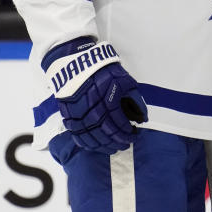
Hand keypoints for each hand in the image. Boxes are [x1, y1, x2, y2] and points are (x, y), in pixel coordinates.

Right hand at [41, 37, 146, 153]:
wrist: (76, 63)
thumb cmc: (104, 71)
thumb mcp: (125, 80)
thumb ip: (135, 100)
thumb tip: (142, 118)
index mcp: (108, 101)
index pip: (120, 124)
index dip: (128, 133)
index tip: (134, 135)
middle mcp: (93, 110)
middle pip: (106, 134)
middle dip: (118, 142)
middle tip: (125, 145)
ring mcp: (79, 115)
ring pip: (92, 138)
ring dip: (104, 146)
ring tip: (113, 148)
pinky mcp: (68, 116)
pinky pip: (78, 135)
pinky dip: (87, 143)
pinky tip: (95, 146)